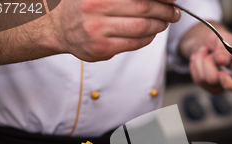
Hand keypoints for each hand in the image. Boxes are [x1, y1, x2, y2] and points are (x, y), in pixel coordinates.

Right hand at [51, 0, 180, 60]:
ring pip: (141, 28)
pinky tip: (150, 34)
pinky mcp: (102, 48)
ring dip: (159, 26)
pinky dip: (148, 38)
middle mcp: (96, 7)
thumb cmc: (84, 6)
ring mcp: (98, 29)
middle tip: (174, 12)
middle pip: (144, 8)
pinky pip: (134, 43)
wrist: (57, 27)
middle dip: (164, 11)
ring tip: (164, 22)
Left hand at [188, 30, 231, 93]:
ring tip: (205, 51)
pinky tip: (200, 57)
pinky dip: (195, 65)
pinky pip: (197, 79)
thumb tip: (222, 61)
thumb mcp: (226, 38)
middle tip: (210, 51)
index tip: (221, 74)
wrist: (212, 44)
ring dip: (201, 61)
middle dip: (208, 62)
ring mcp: (220, 86)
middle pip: (214, 80)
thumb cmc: (224, 41)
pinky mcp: (208, 86)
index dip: (231, 84)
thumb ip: (224, 49)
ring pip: (203, 78)